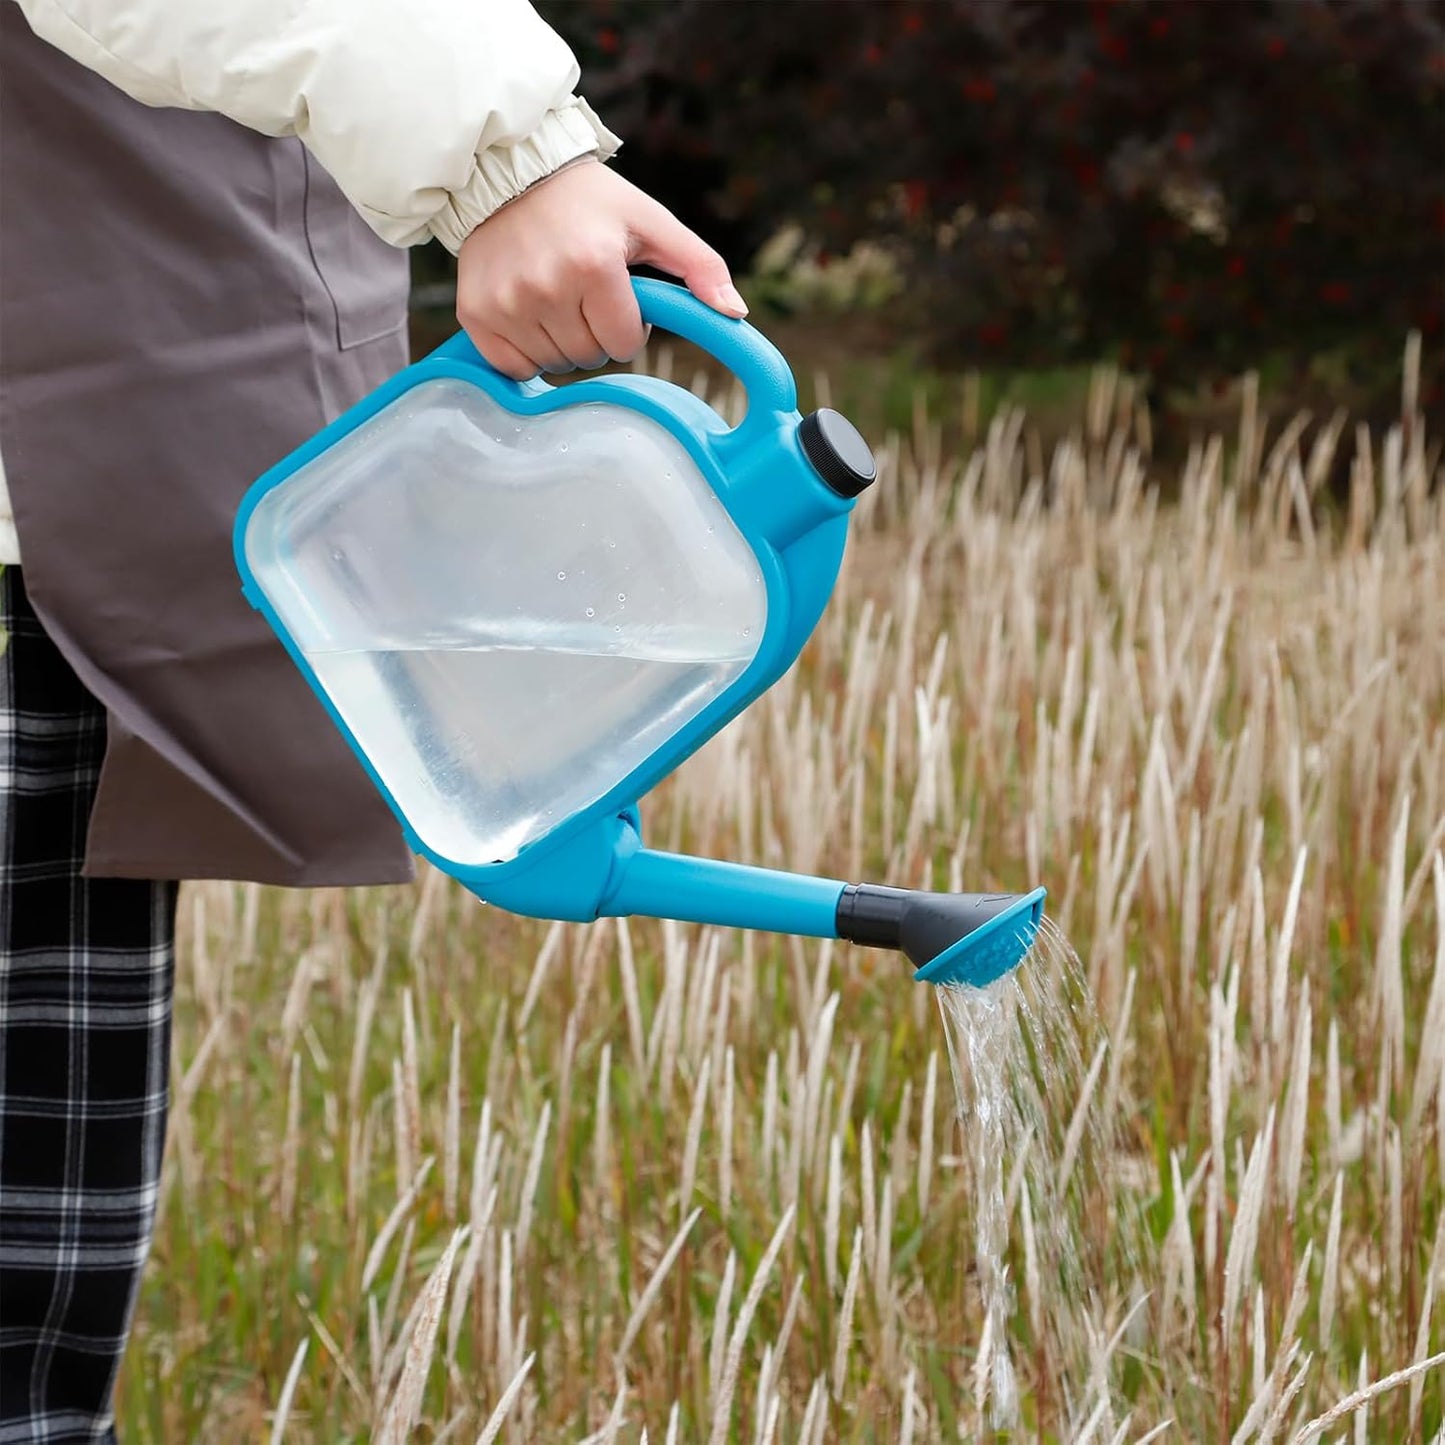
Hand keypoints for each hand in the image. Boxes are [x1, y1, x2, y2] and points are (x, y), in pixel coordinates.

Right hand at [455, 158, 746, 379]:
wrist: (510, 174)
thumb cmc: (589, 202)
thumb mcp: (650, 222)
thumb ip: (699, 265)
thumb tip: (736, 313)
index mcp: (595, 265)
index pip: (625, 345)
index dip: (628, 325)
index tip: (616, 294)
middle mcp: (546, 286)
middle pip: (589, 358)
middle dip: (596, 332)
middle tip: (585, 293)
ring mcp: (507, 302)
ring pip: (554, 363)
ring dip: (562, 341)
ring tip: (556, 297)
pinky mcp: (476, 313)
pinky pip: (513, 366)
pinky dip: (525, 352)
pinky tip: (529, 314)